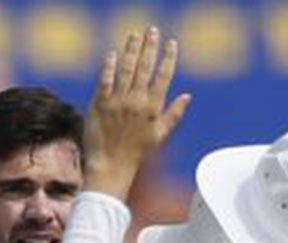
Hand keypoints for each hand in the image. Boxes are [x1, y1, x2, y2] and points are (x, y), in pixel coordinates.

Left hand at [83, 27, 190, 200]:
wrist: (110, 168)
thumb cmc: (135, 153)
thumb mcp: (159, 136)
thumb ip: (174, 114)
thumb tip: (188, 96)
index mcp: (152, 108)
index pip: (164, 76)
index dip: (168, 58)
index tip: (172, 43)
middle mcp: (136, 102)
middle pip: (144, 67)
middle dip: (150, 47)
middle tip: (153, 31)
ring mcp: (117, 102)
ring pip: (126, 69)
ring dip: (131, 49)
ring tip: (135, 34)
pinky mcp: (100, 104)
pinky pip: (105, 80)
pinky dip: (109, 66)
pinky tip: (113, 53)